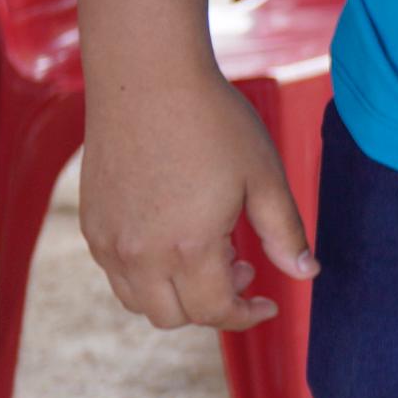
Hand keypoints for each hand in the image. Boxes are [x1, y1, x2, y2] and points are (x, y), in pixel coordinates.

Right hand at [81, 68, 314, 332]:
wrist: (147, 80)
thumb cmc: (214, 123)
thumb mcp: (264, 177)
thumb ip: (284, 233)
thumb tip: (306, 274)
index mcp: (188, 248)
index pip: (214, 312)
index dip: (246, 316)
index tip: (268, 303)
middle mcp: (139, 254)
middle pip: (174, 317)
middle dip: (213, 307)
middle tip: (243, 266)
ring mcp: (108, 242)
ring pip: (139, 301)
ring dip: (177, 293)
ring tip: (211, 250)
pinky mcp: (91, 224)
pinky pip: (117, 272)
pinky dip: (148, 273)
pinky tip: (176, 234)